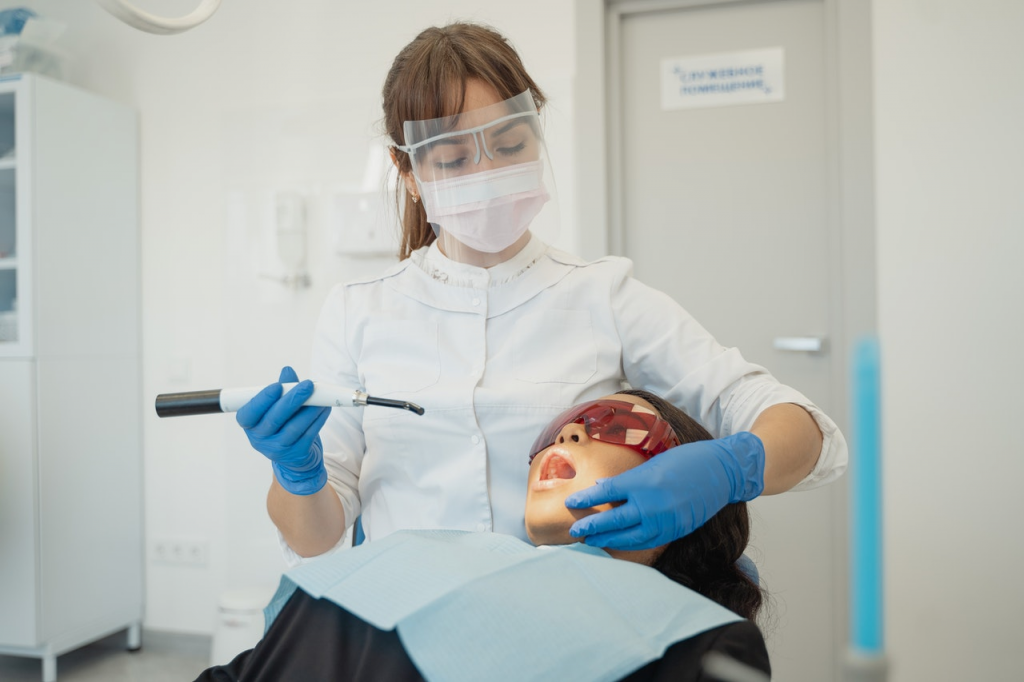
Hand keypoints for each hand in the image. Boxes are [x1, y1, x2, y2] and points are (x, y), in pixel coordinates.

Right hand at [236, 366, 330, 495]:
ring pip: (295, 427)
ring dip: (310, 409)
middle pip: (275, 419)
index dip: (262, 400)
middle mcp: (260, 439)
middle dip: (293, 400)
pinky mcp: (297, 453)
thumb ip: (282, 389)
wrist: (293, 455)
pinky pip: (309, 434)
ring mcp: (278, 449)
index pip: (249, 414)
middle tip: (308, 385)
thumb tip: (287, 371)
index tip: (276, 386)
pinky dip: (319, 419)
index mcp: (250, 424)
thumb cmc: (282, 424)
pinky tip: (324, 407)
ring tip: (321, 396)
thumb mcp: (277, 406)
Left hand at [564, 432, 764, 549]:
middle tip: (574, 531)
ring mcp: (665, 520)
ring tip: (590, 541)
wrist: (721, 471)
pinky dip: (629, 544)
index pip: (607, 494)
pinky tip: (617, 543)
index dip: (587, 500)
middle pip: (614, 520)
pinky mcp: (676, 530)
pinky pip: (648, 541)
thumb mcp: (652, 463)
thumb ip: (627, 479)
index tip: (571, 503)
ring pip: (630, 537)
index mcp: (643, 482)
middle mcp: (652, 504)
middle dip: (592, 527)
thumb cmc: (686, 460)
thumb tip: (601, 487)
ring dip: (608, 540)